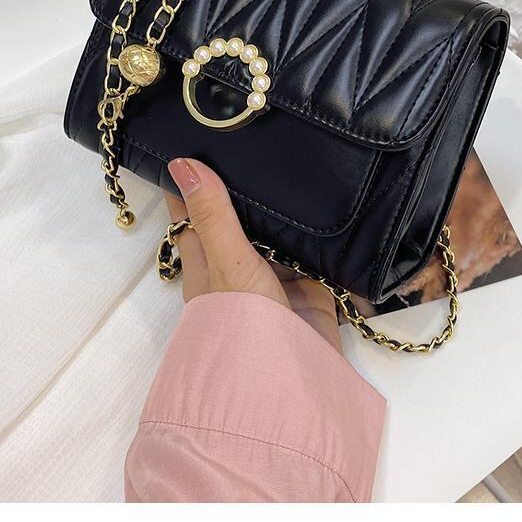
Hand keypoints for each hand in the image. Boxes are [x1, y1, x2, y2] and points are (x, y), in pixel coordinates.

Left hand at [167, 157, 343, 352]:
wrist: (287, 382)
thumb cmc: (242, 324)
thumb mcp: (226, 261)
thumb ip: (212, 215)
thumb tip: (182, 163)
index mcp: (208, 260)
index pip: (192, 212)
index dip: (190, 180)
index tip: (195, 142)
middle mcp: (240, 266)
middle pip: (241, 218)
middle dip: (250, 188)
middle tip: (261, 138)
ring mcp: (276, 278)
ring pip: (281, 234)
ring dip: (290, 211)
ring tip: (302, 160)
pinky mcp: (311, 291)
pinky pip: (320, 257)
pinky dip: (327, 238)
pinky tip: (339, 206)